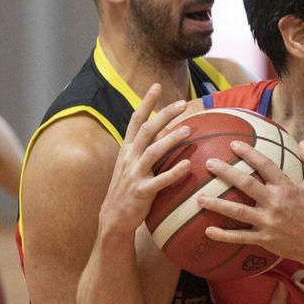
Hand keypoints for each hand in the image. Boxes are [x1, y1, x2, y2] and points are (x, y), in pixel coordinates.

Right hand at [98, 84, 190, 239]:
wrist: (114, 218)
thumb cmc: (129, 189)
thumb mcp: (134, 164)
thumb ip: (148, 147)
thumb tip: (168, 129)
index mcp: (127, 149)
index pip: (136, 120)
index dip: (145, 103)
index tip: (156, 85)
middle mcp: (130, 158)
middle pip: (147, 131)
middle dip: (164, 115)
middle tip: (182, 103)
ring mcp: (134, 175)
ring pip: (153, 152)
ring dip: (171, 140)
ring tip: (188, 130)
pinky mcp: (142, 192)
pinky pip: (160, 181)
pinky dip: (173, 172)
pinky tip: (187, 166)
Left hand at [200, 139, 303, 265]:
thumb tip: (302, 141)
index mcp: (286, 188)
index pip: (265, 165)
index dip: (249, 153)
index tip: (233, 144)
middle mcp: (275, 203)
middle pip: (246, 184)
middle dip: (226, 173)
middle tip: (209, 164)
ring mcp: (268, 222)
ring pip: (238, 212)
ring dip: (217, 204)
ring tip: (199, 198)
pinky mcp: (264, 239)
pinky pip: (240, 237)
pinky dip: (223, 235)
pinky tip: (207, 231)